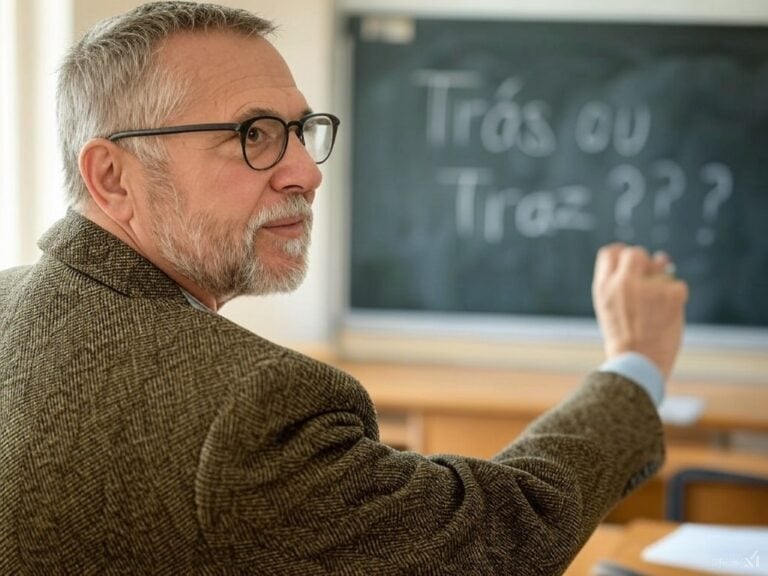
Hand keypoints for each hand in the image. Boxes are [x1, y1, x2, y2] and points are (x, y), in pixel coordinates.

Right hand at [592, 244, 688, 379]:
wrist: (637, 364)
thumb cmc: (624, 339)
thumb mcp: (610, 308)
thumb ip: (623, 282)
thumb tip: (660, 257)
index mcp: (603, 286)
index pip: (611, 253)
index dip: (622, 257)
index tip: (629, 267)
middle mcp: (623, 282)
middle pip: (635, 253)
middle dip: (644, 265)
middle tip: (646, 288)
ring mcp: (648, 287)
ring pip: (659, 267)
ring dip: (660, 282)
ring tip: (655, 308)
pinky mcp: (670, 294)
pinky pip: (677, 284)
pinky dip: (675, 297)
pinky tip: (666, 314)